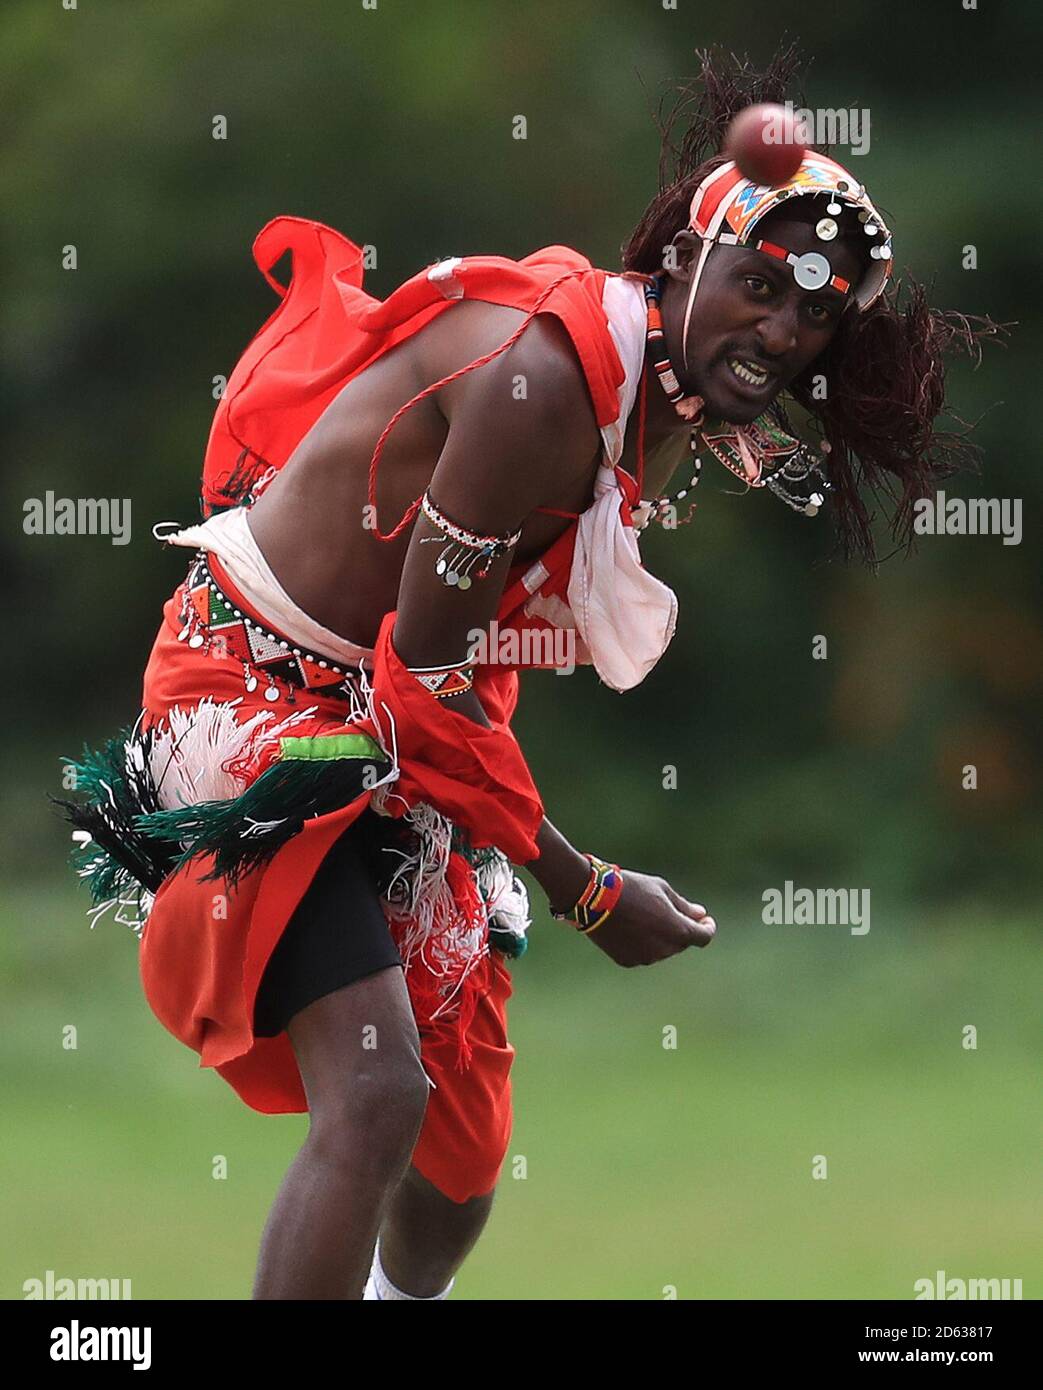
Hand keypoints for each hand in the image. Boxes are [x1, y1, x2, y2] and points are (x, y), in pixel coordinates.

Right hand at [582, 869, 715, 966]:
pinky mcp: (628, 961)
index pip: (704, 937)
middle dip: (682, 929)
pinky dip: (644, 944)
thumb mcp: (662, 890)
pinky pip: (644, 954)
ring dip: (662, 937)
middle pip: (682, 943)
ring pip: (662, 950)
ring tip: (645, 917)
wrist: (595, 899)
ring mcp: (646, 957)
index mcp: (678, 930)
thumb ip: (684, 907)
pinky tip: (631, 927)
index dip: (707, 928)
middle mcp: (665, 949)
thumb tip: (701, 915)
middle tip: (670, 912)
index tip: (705, 920)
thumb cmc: (632, 889)